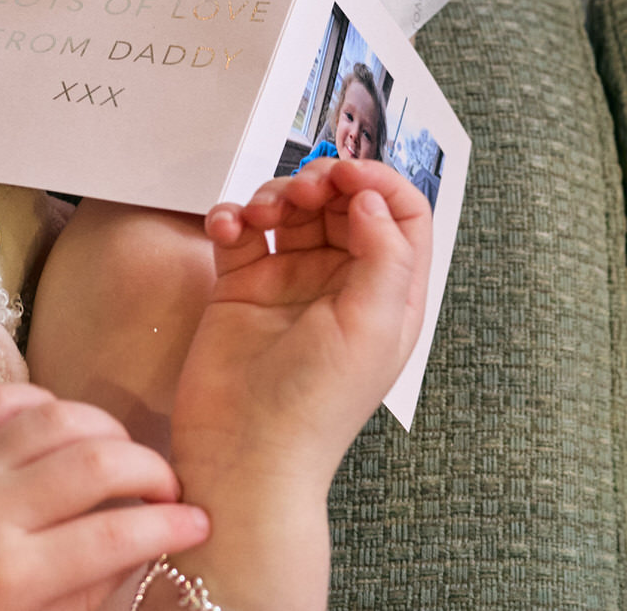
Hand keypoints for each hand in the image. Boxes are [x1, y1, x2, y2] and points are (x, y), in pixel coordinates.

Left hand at [0, 383, 208, 610]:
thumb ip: (80, 598)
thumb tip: (136, 554)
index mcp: (11, 575)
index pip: (118, 533)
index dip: (172, 526)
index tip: (201, 524)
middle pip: (99, 461)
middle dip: (152, 469)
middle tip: (171, 490)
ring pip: (56, 416)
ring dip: (105, 429)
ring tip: (124, 459)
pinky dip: (42, 402)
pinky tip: (62, 428)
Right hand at [170, 157, 432, 498]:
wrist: (241, 452)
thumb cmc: (314, 406)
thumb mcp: (371, 328)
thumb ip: (384, 255)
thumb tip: (373, 198)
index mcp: (387, 294)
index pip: (401, 214)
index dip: (379, 182)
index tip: (347, 174)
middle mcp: (340, 283)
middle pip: (342, 201)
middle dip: (322, 182)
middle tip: (303, 191)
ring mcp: (288, 283)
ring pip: (289, 207)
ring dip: (274, 194)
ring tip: (260, 216)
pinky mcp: (240, 286)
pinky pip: (238, 230)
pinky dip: (230, 215)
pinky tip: (225, 229)